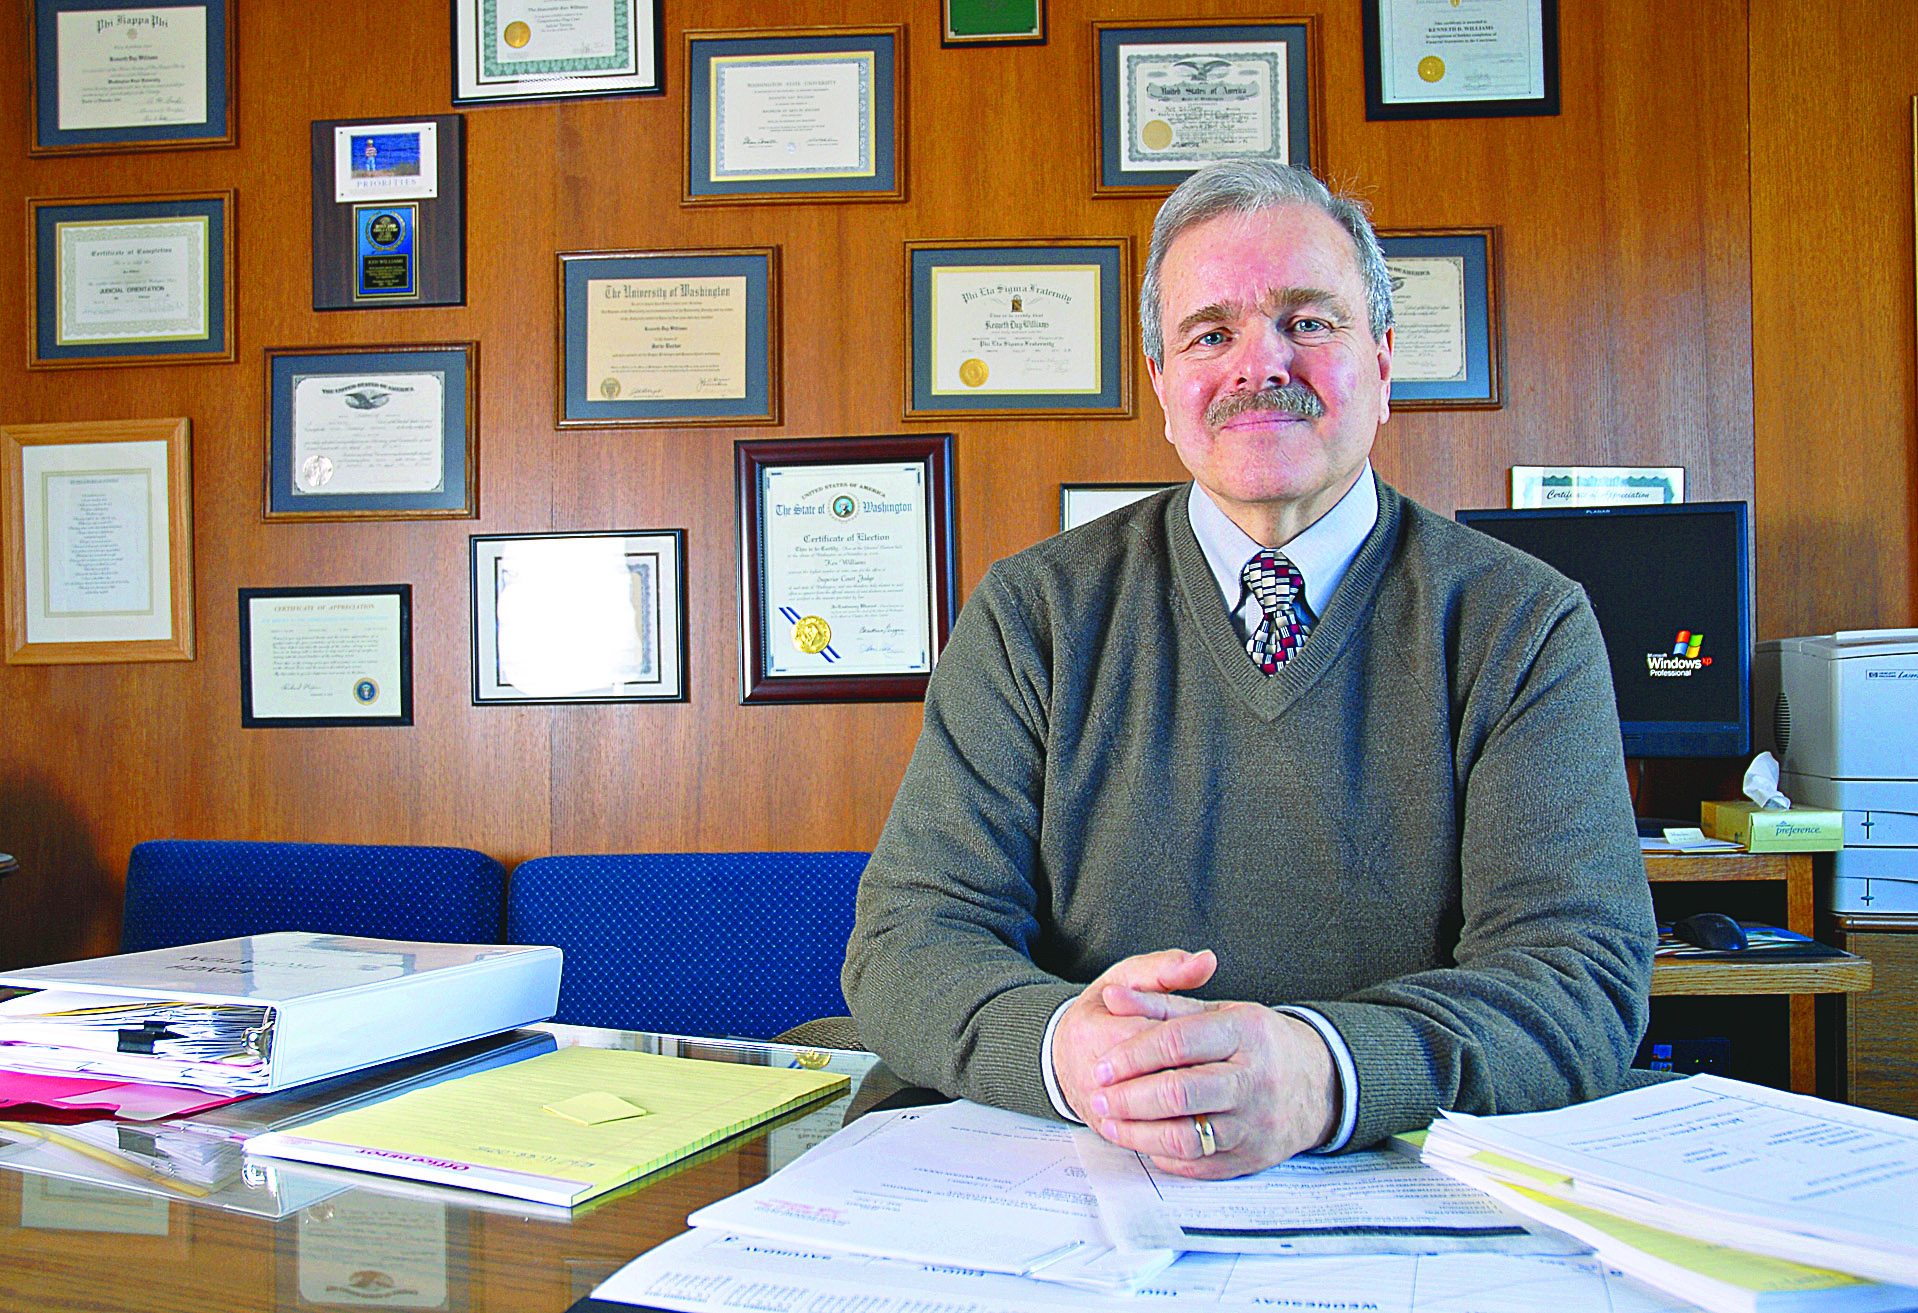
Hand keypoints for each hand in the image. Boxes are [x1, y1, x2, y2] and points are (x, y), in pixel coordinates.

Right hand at [1051, 949, 1217, 1126]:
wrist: (1062, 1058)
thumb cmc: (1101, 1015)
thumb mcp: (1124, 979)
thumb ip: (1165, 969)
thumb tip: (1206, 961)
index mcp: (1097, 1032)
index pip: (1161, 1040)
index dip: (1197, 1041)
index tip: (1220, 1036)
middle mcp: (1096, 1078)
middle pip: (1166, 1084)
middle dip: (1203, 1079)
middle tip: (1228, 1072)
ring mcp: (1103, 1112)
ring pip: (1164, 1121)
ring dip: (1201, 1112)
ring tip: (1223, 1098)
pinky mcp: (1113, 1133)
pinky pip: (1157, 1144)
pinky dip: (1187, 1137)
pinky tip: (1206, 1120)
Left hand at [1087, 986, 1339, 1179]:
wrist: (1318, 1083)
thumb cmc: (1256, 1042)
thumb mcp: (1216, 1011)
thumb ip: (1160, 1002)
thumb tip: (1112, 997)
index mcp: (1245, 1032)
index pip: (1176, 1042)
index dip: (1131, 1055)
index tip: (1101, 1065)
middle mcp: (1255, 1079)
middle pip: (1179, 1093)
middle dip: (1128, 1098)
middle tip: (1098, 1097)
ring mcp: (1256, 1123)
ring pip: (1185, 1138)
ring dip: (1137, 1134)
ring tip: (1110, 1123)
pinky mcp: (1252, 1158)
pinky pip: (1198, 1165)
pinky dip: (1162, 1155)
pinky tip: (1143, 1141)